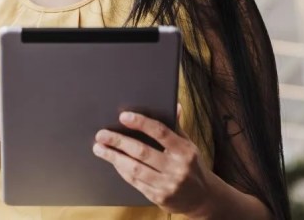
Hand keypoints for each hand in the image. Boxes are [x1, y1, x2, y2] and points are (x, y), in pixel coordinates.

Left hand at [92, 104, 216, 216]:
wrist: (203, 198)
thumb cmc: (192, 166)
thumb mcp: (189, 145)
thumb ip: (177, 127)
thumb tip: (175, 105)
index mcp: (184, 151)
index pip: (161, 132)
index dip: (141, 123)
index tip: (124, 116)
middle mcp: (177, 168)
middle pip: (142, 151)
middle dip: (119, 142)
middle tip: (102, 134)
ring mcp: (167, 184)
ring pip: (135, 169)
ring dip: (114, 157)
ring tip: (99, 148)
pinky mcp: (159, 197)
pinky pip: (136, 182)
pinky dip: (122, 171)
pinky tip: (114, 162)